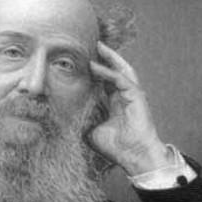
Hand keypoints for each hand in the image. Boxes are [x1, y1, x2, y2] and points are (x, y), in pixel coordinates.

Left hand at [89, 41, 172, 175]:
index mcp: (115, 103)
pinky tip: (94, 66)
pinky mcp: (136, 96)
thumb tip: (66, 120)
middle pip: (115, 70)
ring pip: (122, 70)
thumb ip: (84, 122)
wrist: (134, 156)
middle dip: (105, 58)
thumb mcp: (93, 132)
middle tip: (93, 45)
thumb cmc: (116, 147)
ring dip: (110, 57)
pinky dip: (108, 72)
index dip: (96, 71)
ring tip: (99, 46)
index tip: (82, 61)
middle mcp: (124, 96)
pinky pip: (120, 79)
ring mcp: (132, 95)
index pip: (106, 81)